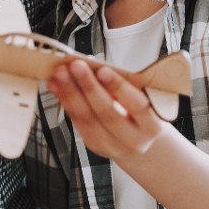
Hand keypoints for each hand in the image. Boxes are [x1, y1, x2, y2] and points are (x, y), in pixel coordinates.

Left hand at [47, 59, 165, 160]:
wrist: (137, 141)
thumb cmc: (139, 113)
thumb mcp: (140, 97)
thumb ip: (121, 82)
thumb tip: (92, 62)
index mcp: (152, 126)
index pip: (137, 106)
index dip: (119, 88)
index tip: (103, 70)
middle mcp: (134, 140)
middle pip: (107, 113)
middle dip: (88, 87)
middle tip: (76, 66)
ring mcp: (112, 146)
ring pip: (87, 118)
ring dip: (70, 92)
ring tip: (61, 73)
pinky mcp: (93, 145)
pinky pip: (76, 121)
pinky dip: (64, 100)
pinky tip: (56, 86)